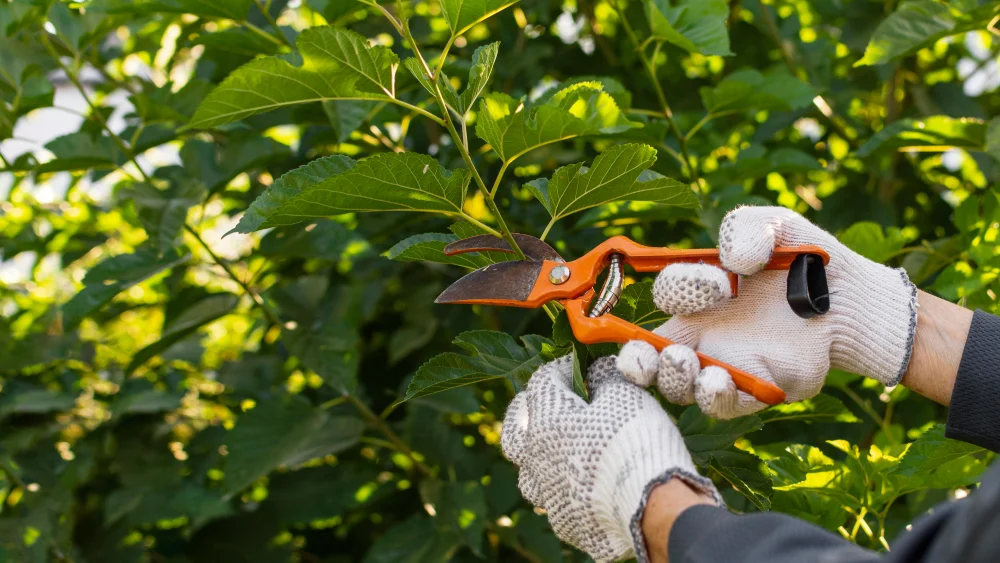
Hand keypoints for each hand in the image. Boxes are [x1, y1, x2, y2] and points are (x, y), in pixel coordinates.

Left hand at [501, 356, 721, 561]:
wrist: (652, 509)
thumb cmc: (635, 442)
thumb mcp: (625, 395)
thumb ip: (605, 377)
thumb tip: (598, 370)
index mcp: (546, 421)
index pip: (542, 382)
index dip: (562, 368)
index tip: (581, 365)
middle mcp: (536, 460)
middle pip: (514, 432)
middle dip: (525, 414)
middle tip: (540, 406)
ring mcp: (548, 496)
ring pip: (529, 474)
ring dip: (539, 459)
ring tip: (557, 452)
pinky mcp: (566, 524)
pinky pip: (556, 502)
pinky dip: (566, 490)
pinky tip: (584, 488)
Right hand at [617, 206, 917, 418]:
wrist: (852, 298)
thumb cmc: (807, 259)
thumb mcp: (776, 226)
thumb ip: (746, 228)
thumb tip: (733, 261)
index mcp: (699, 296)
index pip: (666, 297)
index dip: (680, 289)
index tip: (719, 282)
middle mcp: (704, 335)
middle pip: (650, 357)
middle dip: (638, 359)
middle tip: (646, 354)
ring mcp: (727, 366)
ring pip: (680, 387)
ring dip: (674, 379)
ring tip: (687, 364)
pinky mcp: (758, 390)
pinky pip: (724, 405)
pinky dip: (714, 397)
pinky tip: (717, 382)